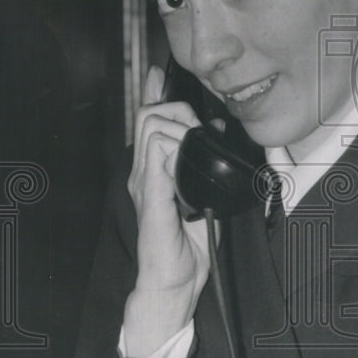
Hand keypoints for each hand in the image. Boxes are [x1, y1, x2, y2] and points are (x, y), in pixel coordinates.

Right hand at [123, 65, 215, 357]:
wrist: (173, 284)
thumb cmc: (187, 248)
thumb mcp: (202, 198)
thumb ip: (202, 169)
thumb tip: (214, 137)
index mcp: (153, 172)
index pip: (146, 122)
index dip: (152, 93)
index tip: (158, 73)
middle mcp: (143, 174)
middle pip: (149, 116)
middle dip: (178, 111)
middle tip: (201, 129)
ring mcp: (144, 185)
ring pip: (153, 130)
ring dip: (180, 130)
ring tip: (196, 147)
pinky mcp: (150, 200)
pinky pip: (156, 160)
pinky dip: (173, 153)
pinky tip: (184, 160)